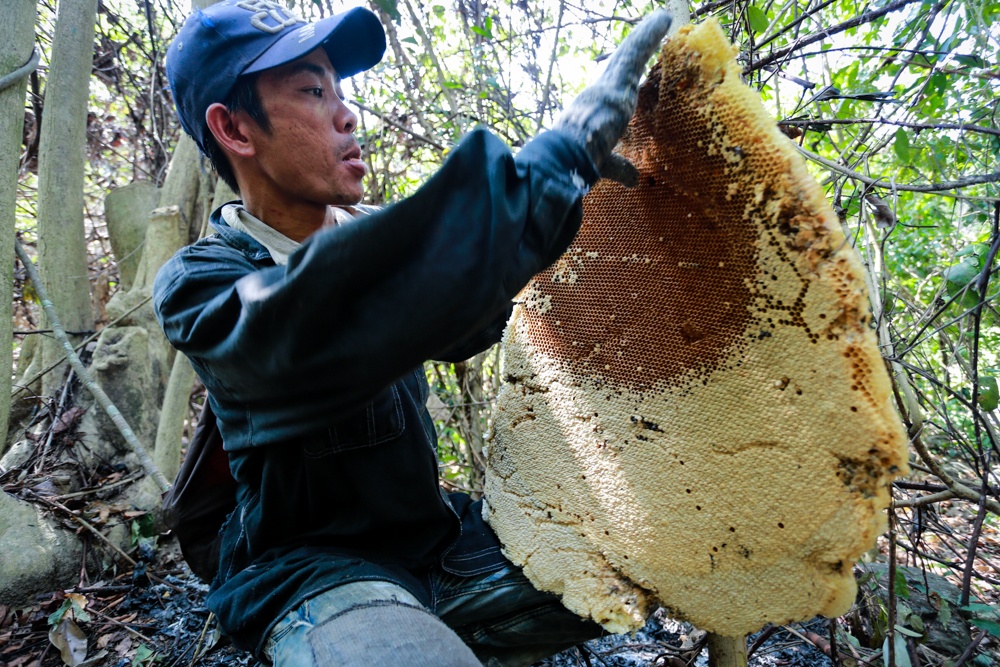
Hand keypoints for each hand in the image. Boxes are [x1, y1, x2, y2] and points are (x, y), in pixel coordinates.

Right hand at [553, 9, 671, 185]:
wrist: (564, 160)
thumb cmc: (576, 164)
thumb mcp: (604, 164)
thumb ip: (620, 167)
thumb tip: (634, 179)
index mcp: (595, 110)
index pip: (613, 87)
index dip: (623, 75)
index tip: (632, 66)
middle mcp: (601, 93)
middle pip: (622, 63)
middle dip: (637, 47)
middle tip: (652, 30)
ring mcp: (609, 86)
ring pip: (630, 54)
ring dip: (646, 35)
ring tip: (661, 19)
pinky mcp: (617, 82)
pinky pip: (637, 53)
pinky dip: (650, 35)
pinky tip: (663, 19)